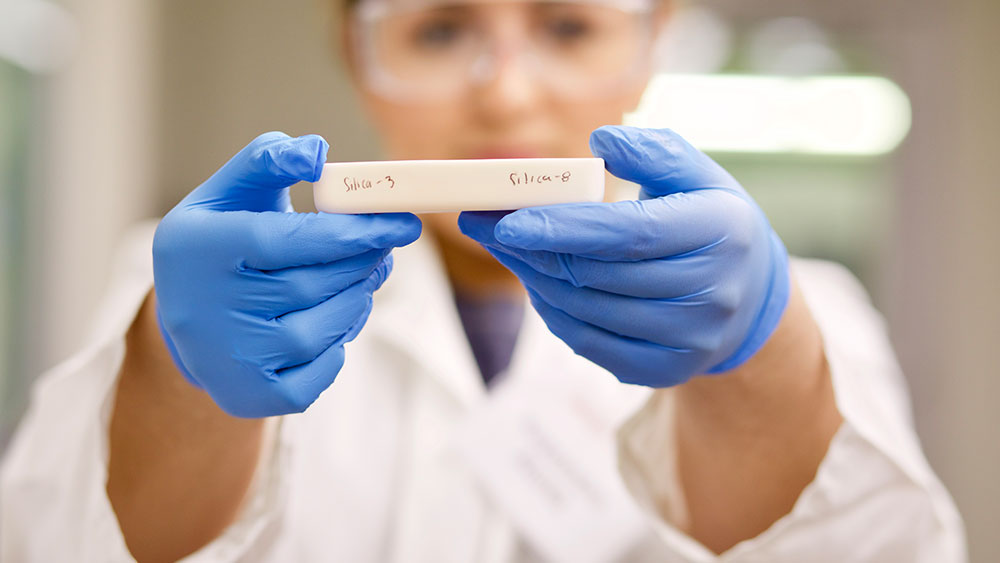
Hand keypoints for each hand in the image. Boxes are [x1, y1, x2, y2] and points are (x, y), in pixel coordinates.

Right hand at [153, 132, 421, 416]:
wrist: (183, 323)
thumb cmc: (217, 244)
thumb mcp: (227, 193)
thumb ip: (267, 160)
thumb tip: (317, 151)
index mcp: (201, 247)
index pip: (289, 240)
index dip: (353, 231)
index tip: (401, 222)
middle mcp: (207, 307)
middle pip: (312, 285)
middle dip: (363, 262)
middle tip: (388, 244)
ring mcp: (228, 358)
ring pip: (322, 330)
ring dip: (357, 300)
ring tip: (362, 277)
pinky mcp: (249, 397)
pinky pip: (319, 374)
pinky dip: (338, 348)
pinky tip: (333, 322)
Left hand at [458, 126, 788, 386]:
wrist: (749, 294)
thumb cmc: (708, 219)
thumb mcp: (697, 173)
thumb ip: (652, 151)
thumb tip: (600, 143)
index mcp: (721, 231)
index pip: (630, 234)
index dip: (563, 228)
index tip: (507, 221)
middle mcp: (713, 293)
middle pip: (599, 275)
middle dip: (533, 250)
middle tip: (485, 225)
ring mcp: (692, 339)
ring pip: (587, 311)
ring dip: (535, 279)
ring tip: (506, 248)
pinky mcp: (668, 370)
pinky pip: (591, 345)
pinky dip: (554, 314)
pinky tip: (538, 284)